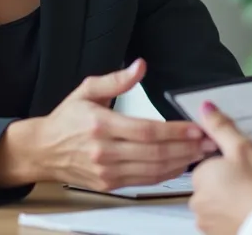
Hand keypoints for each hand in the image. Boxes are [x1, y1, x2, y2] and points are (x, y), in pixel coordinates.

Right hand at [26, 59, 216, 189]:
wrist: (43, 150)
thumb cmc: (67, 118)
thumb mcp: (87, 90)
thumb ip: (116, 79)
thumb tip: (140, 66)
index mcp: (101, 124)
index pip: (146, 130)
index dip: (175, 131)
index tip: (196, 128)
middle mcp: (104, 151)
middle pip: (154, 152)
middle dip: (186, 148)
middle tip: (209, 142)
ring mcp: (106, 171)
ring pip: (152, 169)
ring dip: (181, 162)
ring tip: (201, 154)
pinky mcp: (108, 184)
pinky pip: (144, 181)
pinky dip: (166, 174)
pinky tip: (180, 165)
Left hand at [189, 101, 251, 234]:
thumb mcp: (243, 148)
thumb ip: (221, 128)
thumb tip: (205, 108)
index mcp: (201, 176)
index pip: (209, 165)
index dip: (228, 164)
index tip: (245, 166)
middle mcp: (198, 201)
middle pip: (212, 185)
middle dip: (229, 183)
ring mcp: (207, 221)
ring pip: (219, 204)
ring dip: (232, 201)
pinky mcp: (218, 234)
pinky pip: (224, 221)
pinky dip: (235, 216)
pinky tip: (251, 211)